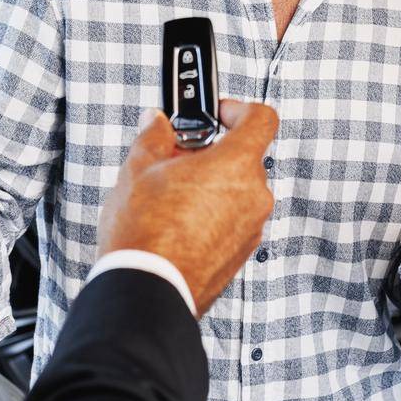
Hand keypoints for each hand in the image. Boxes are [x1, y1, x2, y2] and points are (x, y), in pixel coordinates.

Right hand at [99, 100, 278, 315]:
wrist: (146, 291)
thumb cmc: (145, 233)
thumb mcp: (139, 168)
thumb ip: (154, 136)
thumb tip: (157, 123)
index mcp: (236, 164)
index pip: (261, 118)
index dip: (239, 109)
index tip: (218, 113)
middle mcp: (254, 196)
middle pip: (245, 157)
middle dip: (213, 153)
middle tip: (178, 158)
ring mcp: (251, 228)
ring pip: (238, 191)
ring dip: (212, 185)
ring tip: (172, 194)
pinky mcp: (240, 254)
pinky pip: (233, 220)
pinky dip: (214, 214)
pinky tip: (179, 222)